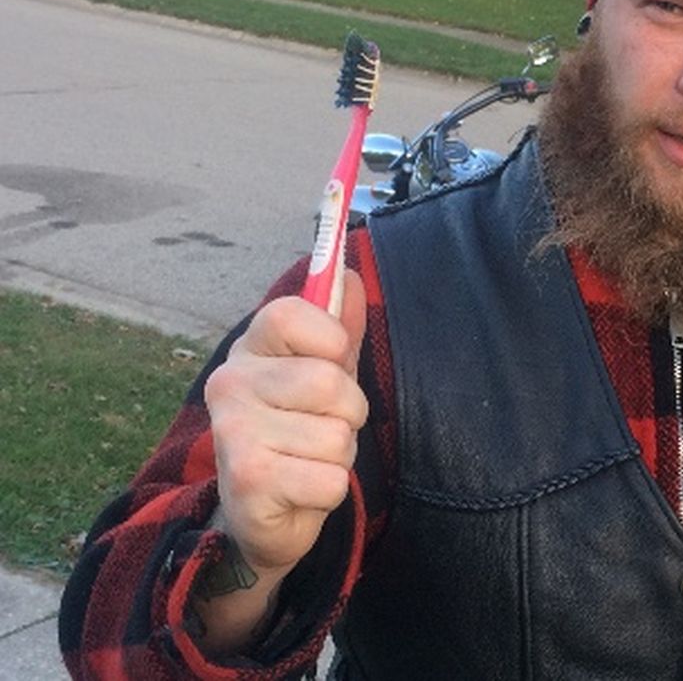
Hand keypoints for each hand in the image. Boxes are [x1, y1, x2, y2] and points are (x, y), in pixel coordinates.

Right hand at [204, 270, 368, 576]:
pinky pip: (329, 479)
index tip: (331, 360)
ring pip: (336, 436)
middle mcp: (230, 382)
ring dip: (338, 455)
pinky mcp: (246, 480)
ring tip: (308, 460)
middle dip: (348, 413)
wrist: (261, 512)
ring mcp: (232, 432)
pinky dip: (329, 491)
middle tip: (322, 427)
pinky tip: (300, 489)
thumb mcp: (324, 371)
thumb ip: (340, 326)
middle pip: (330, 382)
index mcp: (251, 348)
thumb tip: (350, 274)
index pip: (290, 312)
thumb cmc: (299, 429)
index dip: (330, 338)